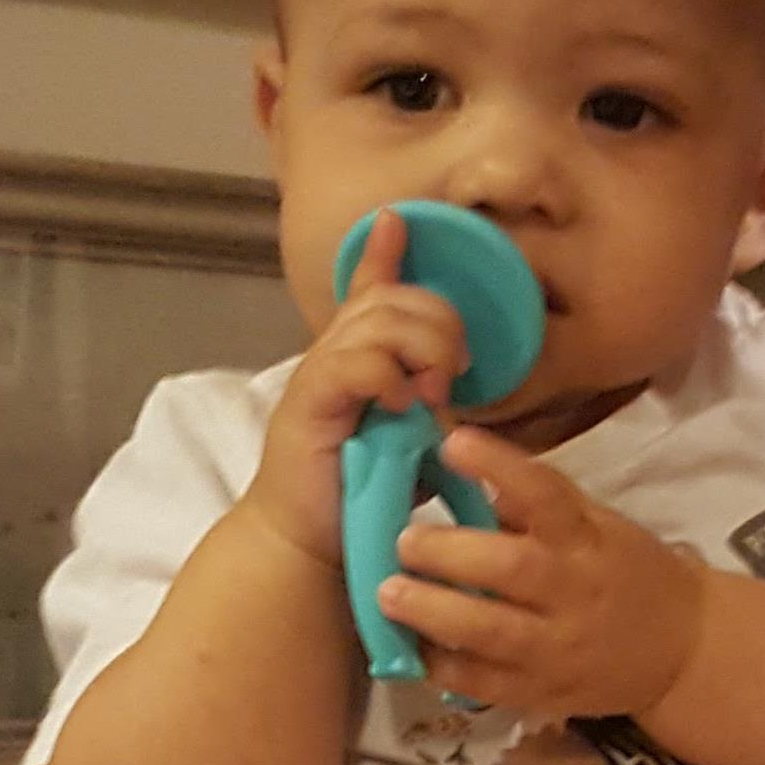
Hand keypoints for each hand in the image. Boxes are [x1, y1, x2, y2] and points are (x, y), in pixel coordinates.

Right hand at [243, 206, 465, 577]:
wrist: (309, 545)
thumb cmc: (359, 497)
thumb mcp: (406, 442)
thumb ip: (426, 405)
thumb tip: (455, 385)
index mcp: (357, 360)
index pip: (367, 291)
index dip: (382, 252)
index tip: (396, 220)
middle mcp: (333, 357)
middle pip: (392, 298)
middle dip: (440, 324)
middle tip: (453, 378)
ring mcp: (319, 377)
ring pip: (379, 320)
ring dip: (422, 348)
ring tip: (431, 396)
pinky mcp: (309, 403)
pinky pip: (355, 361)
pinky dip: (387, 375)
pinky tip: (400, 406)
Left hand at [381, 428, 702, 718]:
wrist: (682, 650)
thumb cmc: (626, 572)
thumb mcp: (596, 525)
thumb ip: (537, 504)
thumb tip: (461, 460)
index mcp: (587, 540)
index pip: (545, 495)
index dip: (498, 467)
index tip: (452, 442)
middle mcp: (574, 593)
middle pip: (511, 569)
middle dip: (449, 553)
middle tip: (403, 541)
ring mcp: (558, 649)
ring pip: (491, 633)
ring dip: (433, 613)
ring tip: (387, 595)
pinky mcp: (542, 694)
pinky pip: (484, 685)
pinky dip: (442, 668)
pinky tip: (410, 649)